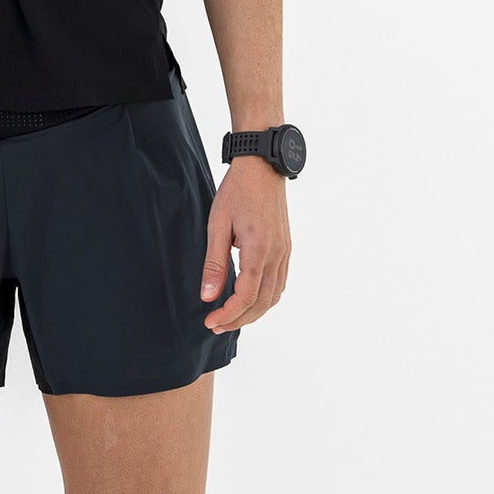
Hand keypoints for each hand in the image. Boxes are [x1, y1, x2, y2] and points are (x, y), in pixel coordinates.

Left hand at [199, 160, 291, 332]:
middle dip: (239, 319)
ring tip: (230, 318)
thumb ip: (214, 263)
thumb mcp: (217, 225)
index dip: (228, 314)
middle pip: (262, 303)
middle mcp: (277, 255)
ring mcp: (284, 252)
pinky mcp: (286, 248)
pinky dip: (266, 299)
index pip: (246, 296)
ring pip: (274, 297)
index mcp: (259, 250)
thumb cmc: (237, 192)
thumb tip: (207, 296)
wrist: (263, 168)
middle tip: (216, 325)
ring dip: (253, 313)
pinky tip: (250, 301)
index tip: (210, 321)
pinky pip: (280, 283)